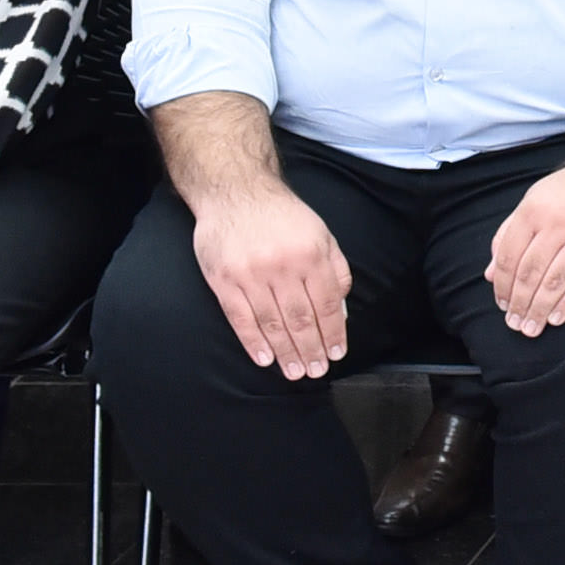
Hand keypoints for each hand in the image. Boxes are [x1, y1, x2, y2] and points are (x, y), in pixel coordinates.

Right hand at [194, 177, 355, 380]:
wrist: (236, 191)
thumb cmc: (282, 215)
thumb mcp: (321, 233)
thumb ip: (336, 268)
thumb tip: (340, 308)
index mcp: (310, 255)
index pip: (326, 305)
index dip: (332, 334)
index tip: (336, 354)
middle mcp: (282, 267)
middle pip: (300, 319)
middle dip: (311, 350)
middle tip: (316, 372)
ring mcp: (251, 275)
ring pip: (272, 323)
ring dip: (286, 352)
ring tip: (295, 372)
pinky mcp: (224, 280)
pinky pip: (241, 318)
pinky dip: (253, 342)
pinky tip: (265, 359)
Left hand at [485, 161, 564, 336]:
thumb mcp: (536, 199)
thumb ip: (510, 233)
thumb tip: (491, 273)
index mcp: (534, 210)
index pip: (509, 256)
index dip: (502, 285)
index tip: (501, 303)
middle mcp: (557, 224)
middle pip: (530, 273)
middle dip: (519, 303)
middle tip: (514, 323)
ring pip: (554, 281)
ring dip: (539, 309)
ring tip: (531, 328)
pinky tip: (557, 318)